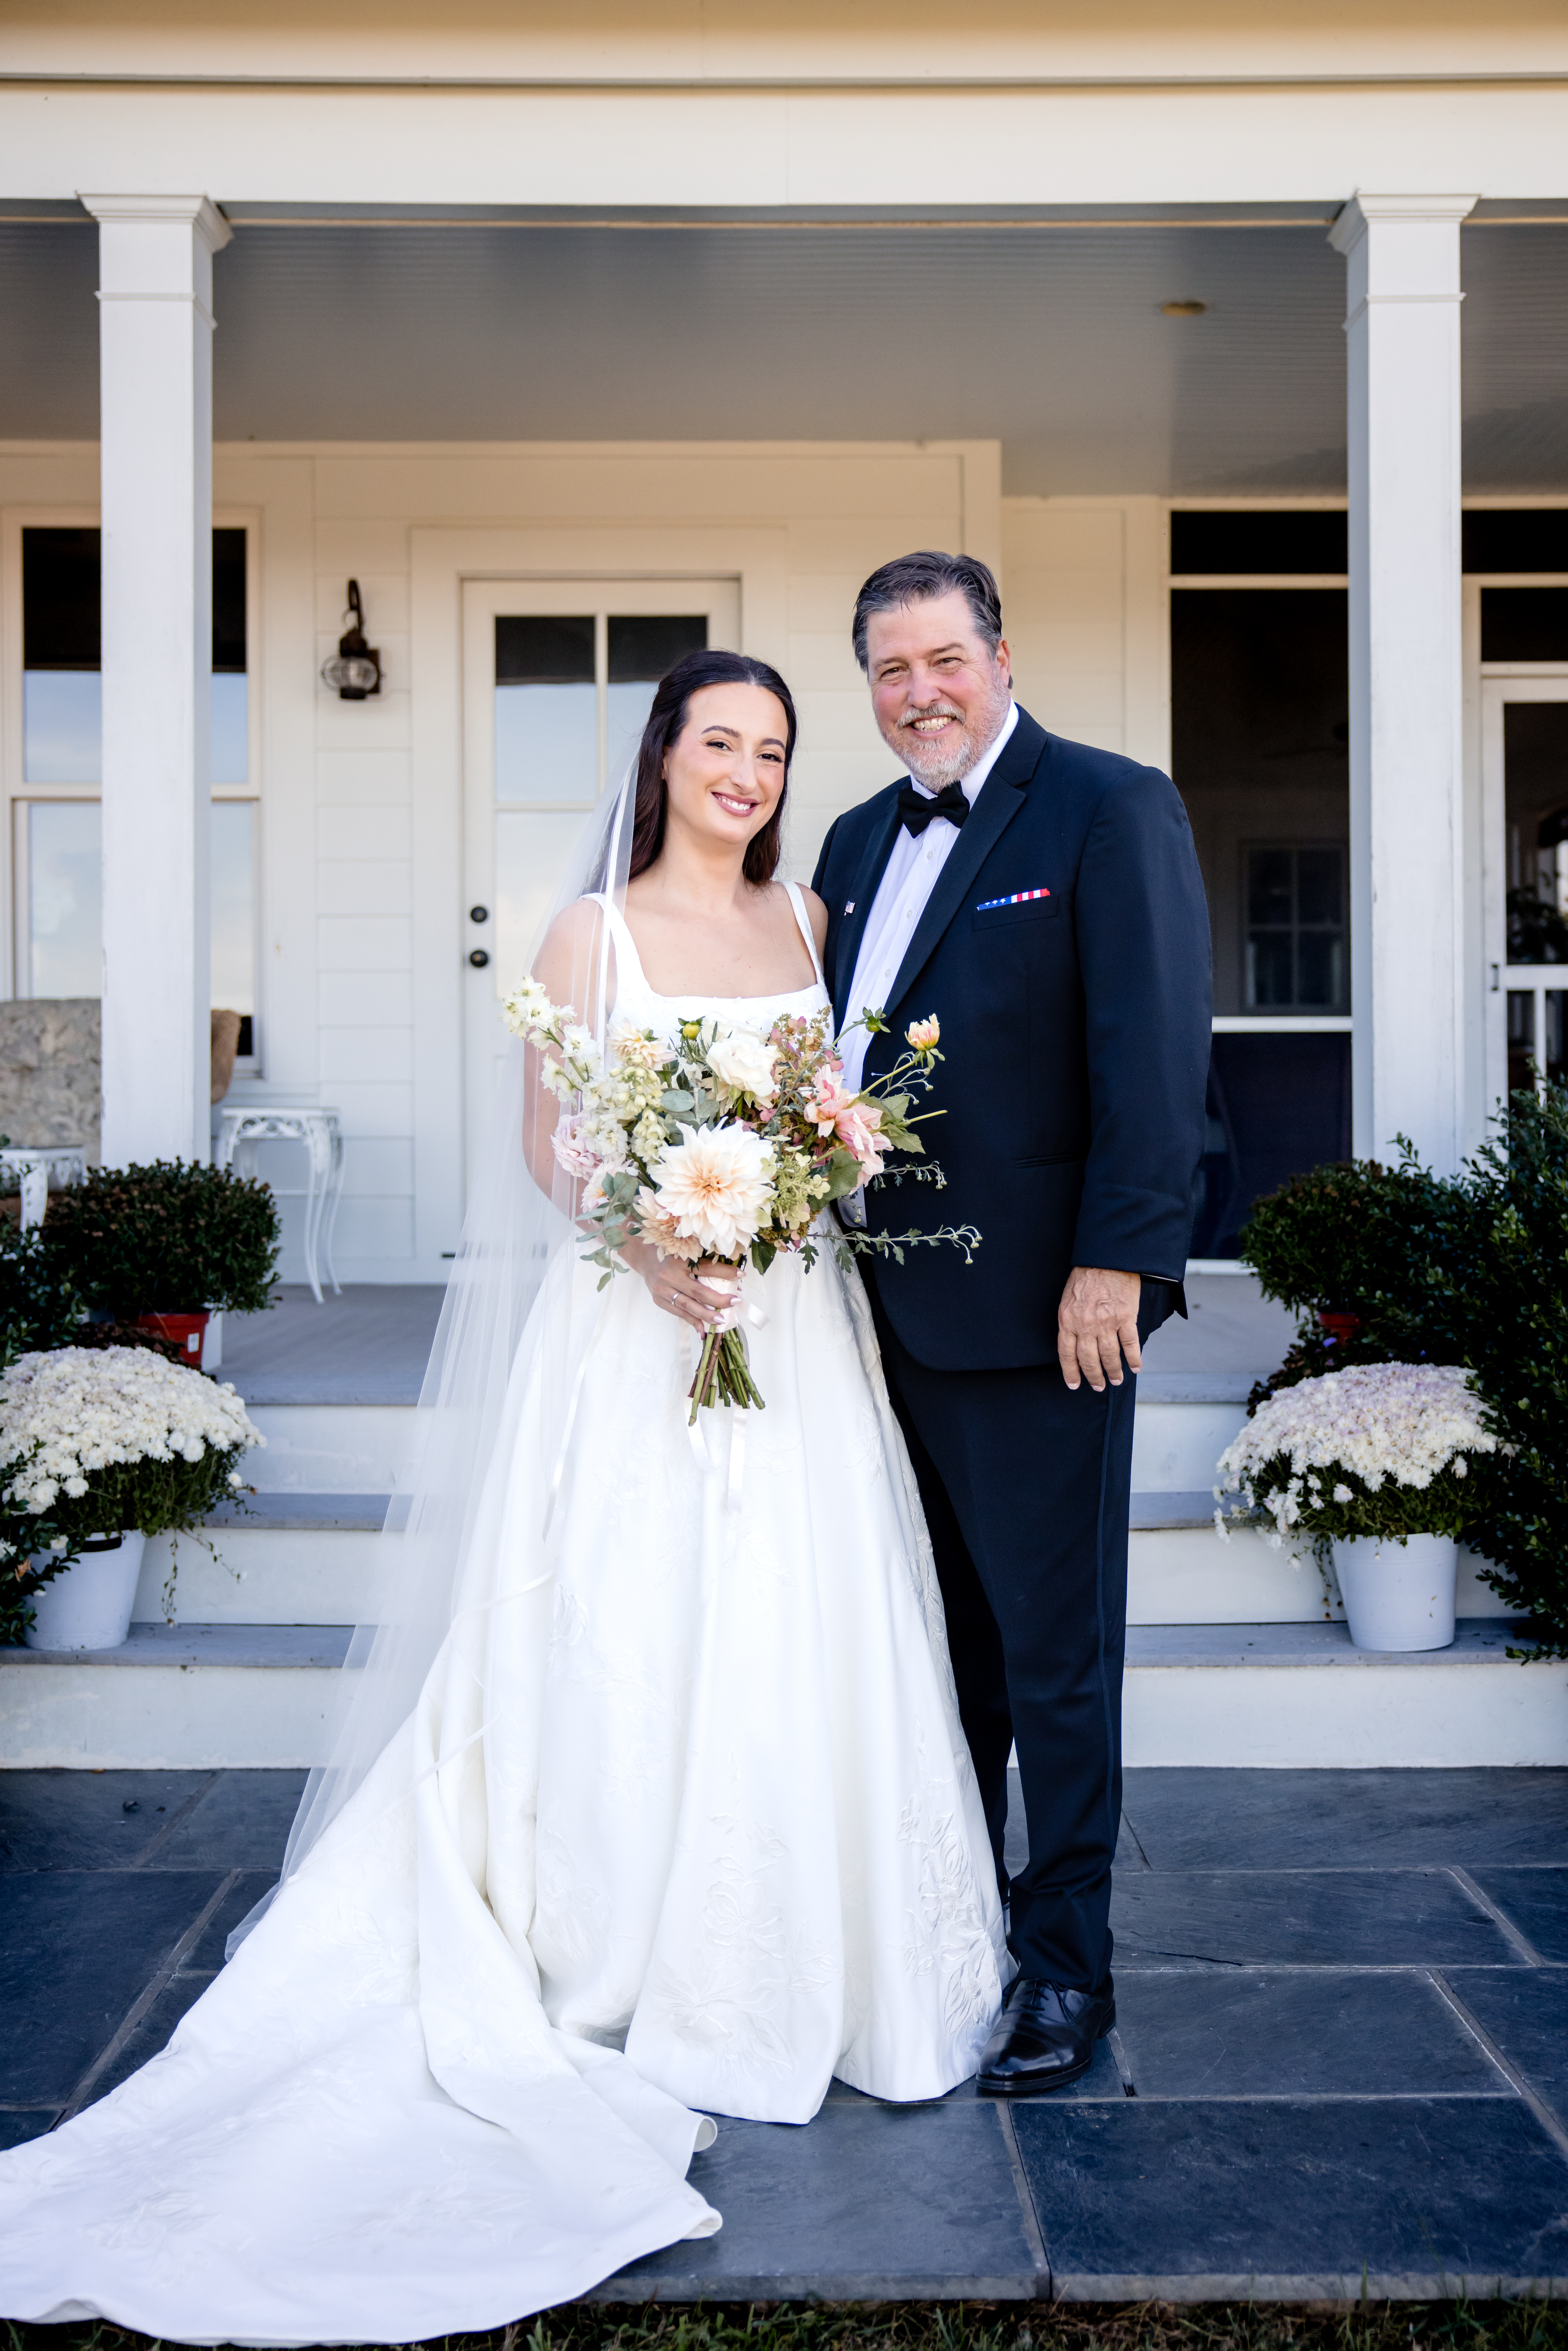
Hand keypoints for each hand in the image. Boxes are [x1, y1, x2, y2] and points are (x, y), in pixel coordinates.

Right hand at [621, 1240, 736, 1334]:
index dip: (724, 1272)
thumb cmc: (669, 1250)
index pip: (705, 1268)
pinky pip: (677, 1313)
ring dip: (705, 1315)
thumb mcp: (686, 1249)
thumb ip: (704, 1260)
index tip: (741, 1275)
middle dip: (717, 1299)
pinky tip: (702, 1331)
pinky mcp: (658, 1300)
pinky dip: (691, 1321)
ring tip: (721, 1321)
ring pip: (687, 1306)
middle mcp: (669, 1276)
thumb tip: (731, 1274)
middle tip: (735, 1302)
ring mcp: (662, 1290)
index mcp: (679, 1260)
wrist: (642, 1255)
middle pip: (697, 1291)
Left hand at [1057, 1266, 1141, 1392]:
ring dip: (1113, 1371)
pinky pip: (1130, 1344)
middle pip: (1088, 1359)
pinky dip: (1134, 1358)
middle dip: (1094, 1376)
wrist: (1107, 1258)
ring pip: (1109, 1355)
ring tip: (1117, 1380)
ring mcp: (1106, 1322)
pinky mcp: (1125, 1317)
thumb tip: (1075, 1343)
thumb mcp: (1068, 1300)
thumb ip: (1070, 1321)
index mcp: (1067, 1320)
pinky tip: (1136, 1367)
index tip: (1074, 1385)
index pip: (1067, 1354)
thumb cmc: (1086, 1276)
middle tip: (1098, 1386)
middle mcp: (1085, 1324)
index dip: (1071, 1372)